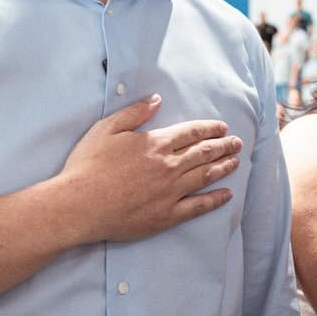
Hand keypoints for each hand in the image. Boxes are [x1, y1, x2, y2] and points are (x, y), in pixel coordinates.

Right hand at [57, 95, 240, 243]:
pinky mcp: (167, 215)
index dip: (209, 129)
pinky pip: (198, 206)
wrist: (79, 205)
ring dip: (223, 167)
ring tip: (236, 162)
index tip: (222, 127)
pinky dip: (215, 199)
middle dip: (223, 146)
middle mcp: (169, 166)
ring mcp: (171, 192)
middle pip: (204, 153)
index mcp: (156, 143)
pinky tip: (227, 195)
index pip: (191, 132)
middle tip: (237, 143)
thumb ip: (134, 113)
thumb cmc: (88, 165)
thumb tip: (156, 99)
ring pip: (206, 176)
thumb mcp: (106, 129)